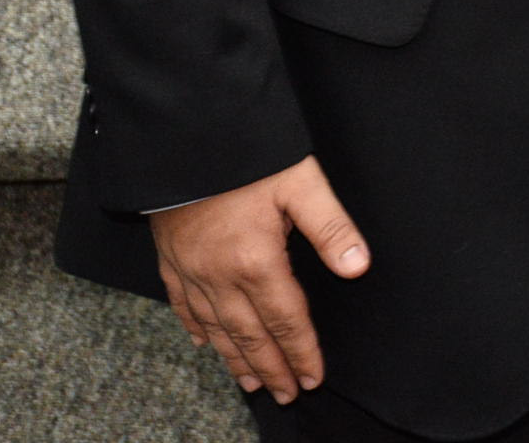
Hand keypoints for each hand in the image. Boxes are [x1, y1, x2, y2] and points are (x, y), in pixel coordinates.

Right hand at [149, 154, 369, 402]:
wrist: (184, 134)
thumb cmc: (248, 155)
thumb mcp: (302, 182)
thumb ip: (331, 227)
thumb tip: (358, 266)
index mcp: (257, 261)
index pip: (286, 319)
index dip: (302, 351)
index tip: (313, 377)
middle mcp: (220, 275)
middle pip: (250, 334)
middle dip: (272, 367)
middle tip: (286, 394)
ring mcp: (190, 269)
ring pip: (215, 327)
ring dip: (235, 358)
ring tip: (251, 382)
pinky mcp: (170, 257)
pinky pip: (182, 304)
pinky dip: (196, 328)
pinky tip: (204, 342)